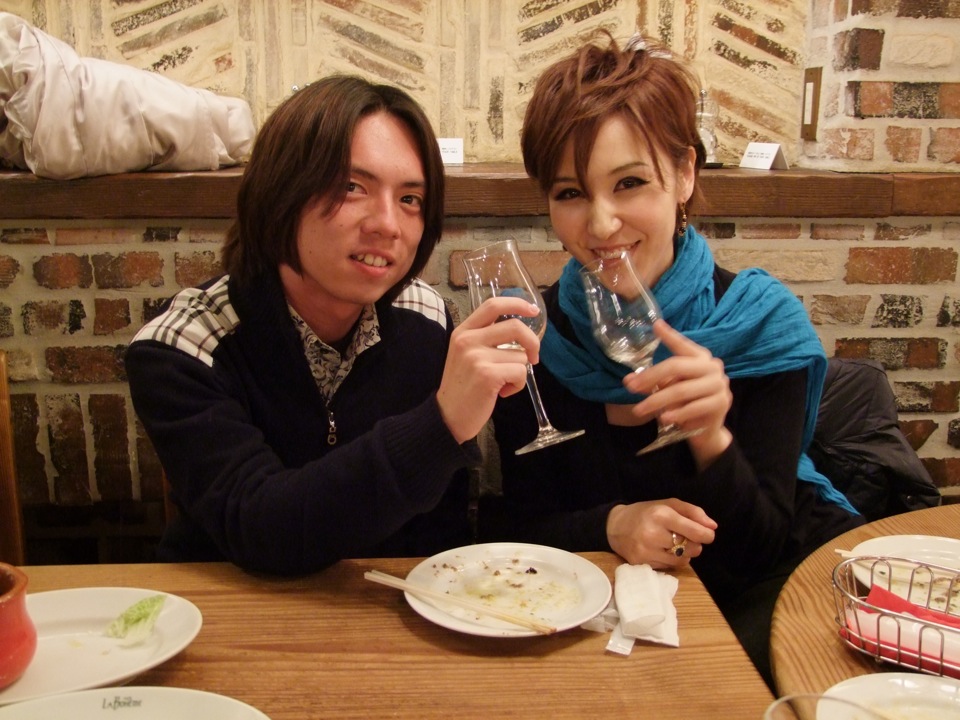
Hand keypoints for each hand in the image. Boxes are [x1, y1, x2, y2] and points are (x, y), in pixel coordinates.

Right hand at [437, 296, 540, 442]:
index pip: (493, 304)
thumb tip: (522, 333)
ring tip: (502, 383)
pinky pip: (520, 372)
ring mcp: (477, 357)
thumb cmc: (463, 387)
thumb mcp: (466, 354)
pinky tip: (502, 392)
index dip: (517, 303)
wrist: (448, 417)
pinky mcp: (487, 375)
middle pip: (515, 326)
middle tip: (534, 357)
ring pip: (520, 355)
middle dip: (532, 342)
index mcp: (463, 331)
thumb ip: (486, 339)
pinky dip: (517, 385)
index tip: (533, 310)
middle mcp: (468, 340)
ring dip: (519, 372)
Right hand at [606, 499, 717, 568]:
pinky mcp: (641, 563)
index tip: (708, 535)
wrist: (614, 526)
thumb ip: (692, 512)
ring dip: (685, 554)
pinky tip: (663, 551)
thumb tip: (713, 526)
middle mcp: (653, 534)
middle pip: (690, 548)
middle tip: (688, 539)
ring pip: (681, 560)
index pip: (694, 531)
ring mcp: (646, 551)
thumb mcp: (668, 504)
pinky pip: (669, 567)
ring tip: (676, 545)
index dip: (706, 535)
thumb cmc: (645, 512)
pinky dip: (671, 560)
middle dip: (695, 545)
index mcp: (661, 515)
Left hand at [622, 320, 732, 467]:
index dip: (670, 336)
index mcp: (699, 357)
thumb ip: (650, 382)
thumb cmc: (686, 402)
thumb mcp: (666, 389)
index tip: (656, 325)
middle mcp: (712, 366)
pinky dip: (676, 414)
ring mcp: (718, 384)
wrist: (708, 428)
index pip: (682, 345)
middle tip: (631, 388)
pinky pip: (693, 408)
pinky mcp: (721, 403)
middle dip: (650, 377)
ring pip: (681, 390)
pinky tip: (663, 419)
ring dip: (657, 401)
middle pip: (676, 366)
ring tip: (640, 410)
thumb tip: (628, 380)